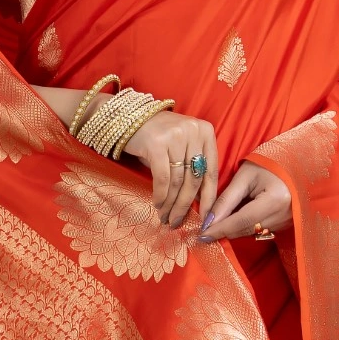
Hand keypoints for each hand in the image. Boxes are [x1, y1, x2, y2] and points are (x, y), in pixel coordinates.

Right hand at [120, 108, 220, 226]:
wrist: (127, 118)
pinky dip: (161, 195)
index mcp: (206, 132)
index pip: (211, 171)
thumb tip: (198, 203)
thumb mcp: (181, 147)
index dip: (209, 198)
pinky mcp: (157, 143)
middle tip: (177, 221)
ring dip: (171, 204)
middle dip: (185, 205)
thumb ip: (192, 168)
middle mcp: (194, 132)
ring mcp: (176, 136)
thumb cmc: (158, 137)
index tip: (207, 218)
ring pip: (178, 182)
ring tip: (166, 217)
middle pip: (194, 179)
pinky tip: (158, 204)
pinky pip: (163, 178)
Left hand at [198, 160, 292, 241]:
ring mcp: (286, 223)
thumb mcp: (245, 176)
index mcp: (275, 200)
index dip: (220, 229)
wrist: (294, 165)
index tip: (202, 235)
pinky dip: (244, 226)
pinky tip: (237, 218)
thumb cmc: (268, 165)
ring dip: (233, 229)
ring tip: (219, 221)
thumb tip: (209, 221)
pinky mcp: (284, 226)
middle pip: (245, 230)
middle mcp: (283, 216)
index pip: (241, 220)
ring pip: (250, 233)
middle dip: (223, 231)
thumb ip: (226, 199)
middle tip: (204, 231)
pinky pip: (258, 231)